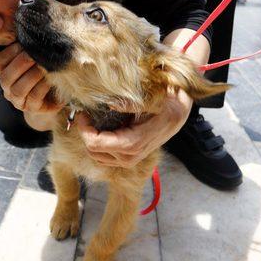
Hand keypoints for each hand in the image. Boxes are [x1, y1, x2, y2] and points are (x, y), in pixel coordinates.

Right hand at [0, 43, 62, 113]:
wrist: (56, 92)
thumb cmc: (44, 69)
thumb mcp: (34, 56)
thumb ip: (28, 46)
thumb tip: (30, 28)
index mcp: (4, 72)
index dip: (10, 52)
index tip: (25, 42)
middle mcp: (7, 87)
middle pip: (6, 77)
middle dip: (22, 62)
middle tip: (37, 53)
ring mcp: (18, 100)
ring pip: (18, 89)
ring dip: (33, 75)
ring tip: (46, 65)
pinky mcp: (32, 108)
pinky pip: (34, 97)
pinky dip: (43, 85)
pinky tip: (51, 77)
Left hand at [76, 89, 192, 167]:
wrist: (178, 115)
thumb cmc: (164, 105)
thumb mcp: (150, 100)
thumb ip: (129, 104)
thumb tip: (110, 104)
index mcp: (131, 144)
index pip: (94, 143)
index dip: (83, 128)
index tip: (83, 112)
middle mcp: (128, 157)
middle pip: (91, 150)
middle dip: (84, 131)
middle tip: (86, 113)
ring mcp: (127, 160)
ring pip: (95, 155)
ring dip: (90, 138)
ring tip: (92, 119)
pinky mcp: (127, 159)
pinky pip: (103, 156)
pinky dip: (97, 143)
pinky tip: (102, 127)